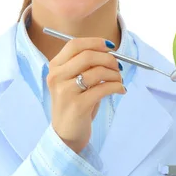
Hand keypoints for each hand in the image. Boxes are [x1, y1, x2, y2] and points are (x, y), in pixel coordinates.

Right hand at [47, 37, 125, 154]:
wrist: (66, 134)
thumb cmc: (74, 104)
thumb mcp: (74, 81)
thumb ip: (85, 66)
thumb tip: (109, 52)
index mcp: (55, 67)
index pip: (74, 45)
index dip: (95, 42)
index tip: (111, 47)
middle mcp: (56, 77)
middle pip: (87, 56)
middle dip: (109, 59)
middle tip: (118, 67)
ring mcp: (65, 91)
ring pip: (97, 72)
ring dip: (115, 74)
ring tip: (119, 80)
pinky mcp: (78, 105)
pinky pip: (103, 88)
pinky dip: (117, 86)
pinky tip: (120, 90)